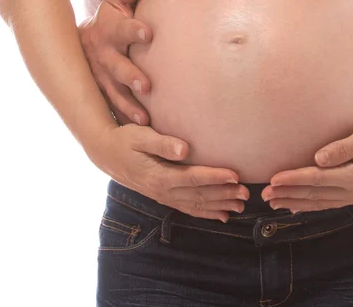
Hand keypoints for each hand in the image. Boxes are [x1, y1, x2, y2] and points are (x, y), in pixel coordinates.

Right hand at [79, 0, 153, 124]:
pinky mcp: (101, 93)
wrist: (81, 40)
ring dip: (127, 106)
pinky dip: (122, 121)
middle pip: (115, 67)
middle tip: (146, 86)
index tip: (148, 32)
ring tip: (144, 120)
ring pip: (112, 94)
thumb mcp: (116, 0)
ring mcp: (100, 77)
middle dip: (130, 76)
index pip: (122, 28)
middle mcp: (103, 55)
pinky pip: (111, 109)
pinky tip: (138, 135)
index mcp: (109, 30)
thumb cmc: (109, 18)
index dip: (133, 30)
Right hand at [92, 123, 248, 221]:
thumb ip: (161, 143)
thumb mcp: (139, 136)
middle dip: (223, 195)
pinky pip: (188, 208)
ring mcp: (163, 196)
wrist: (106, 154)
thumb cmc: (125, 140)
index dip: (215, 177)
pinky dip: (206, 213)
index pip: (192, 178)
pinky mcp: (164, 197)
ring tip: (240, 206)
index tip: (235, 175)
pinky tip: (222, 216)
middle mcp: (162, 191)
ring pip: (196, 205)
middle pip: (198, 195)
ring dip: (219, 206)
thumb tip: (184, 149)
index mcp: (158, 175)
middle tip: (246, 194)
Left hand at [261, 120, 352, 212]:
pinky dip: (309, 205)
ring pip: (318, 202)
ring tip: (272, 202)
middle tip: (263, 193)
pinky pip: (327, 204)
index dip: (292, 179)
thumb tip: (318, 158)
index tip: (272, 179)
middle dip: (286, 194)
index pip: (316, 179)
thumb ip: (343, 148)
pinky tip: (295, 206)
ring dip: (294, 202)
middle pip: (313, 194)